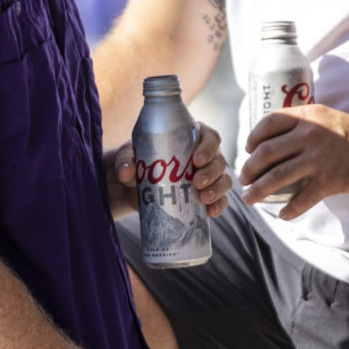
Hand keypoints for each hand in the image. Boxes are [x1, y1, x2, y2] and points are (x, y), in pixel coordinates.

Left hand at [106, 122, 231, 219]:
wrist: (133, 187)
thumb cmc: (136, 162)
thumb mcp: (129, 156)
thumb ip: (125, 160)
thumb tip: (126, 172)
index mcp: (191, 137)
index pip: (210, 136)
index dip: (209, 146)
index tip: (196, 159)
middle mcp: (204, 155)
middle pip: (219, 159)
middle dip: (212, 171)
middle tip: (197, 182)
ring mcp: (207, 176)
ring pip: (223, 179)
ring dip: (218, 189)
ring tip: (204, 198)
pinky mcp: (205, 194)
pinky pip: (220, 199)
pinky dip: (219, 205)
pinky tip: (211, 212)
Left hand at [238, 105, 348, 219]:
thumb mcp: (324, 117)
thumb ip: (301, 124)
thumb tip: (272, 140)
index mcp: (307, 117)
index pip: (268, 124)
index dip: (252, 138)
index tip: (247, 150)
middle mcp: (310, 135)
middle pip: (266, 153)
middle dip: (249, 169)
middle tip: (243, 179)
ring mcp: (319, 159)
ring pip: (277, 177)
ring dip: (259, 190)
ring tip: (250, 198)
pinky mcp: (331, 180)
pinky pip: (303, 198)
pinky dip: (290, 209)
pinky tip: (283, 215)